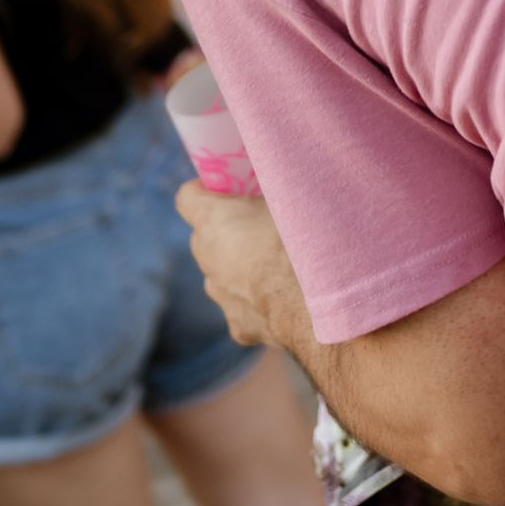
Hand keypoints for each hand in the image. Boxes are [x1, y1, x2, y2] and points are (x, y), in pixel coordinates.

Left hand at [176, 183, 308, 351]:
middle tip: (261, 225)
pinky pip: (243, 306)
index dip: (205, 191)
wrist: (316, 302)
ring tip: (279, 265)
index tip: (227, 190)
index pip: (188, 197)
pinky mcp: (238, 326)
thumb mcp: (292, 196)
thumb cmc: (304, 240)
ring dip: (242, 267)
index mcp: (213, 221)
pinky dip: (259, 300)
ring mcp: (220, 295)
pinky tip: (285, 297)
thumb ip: (274, 189)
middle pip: (206, 238)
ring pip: (223, 274)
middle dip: (228, 231)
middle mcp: (207, 259)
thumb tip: (284, 179)